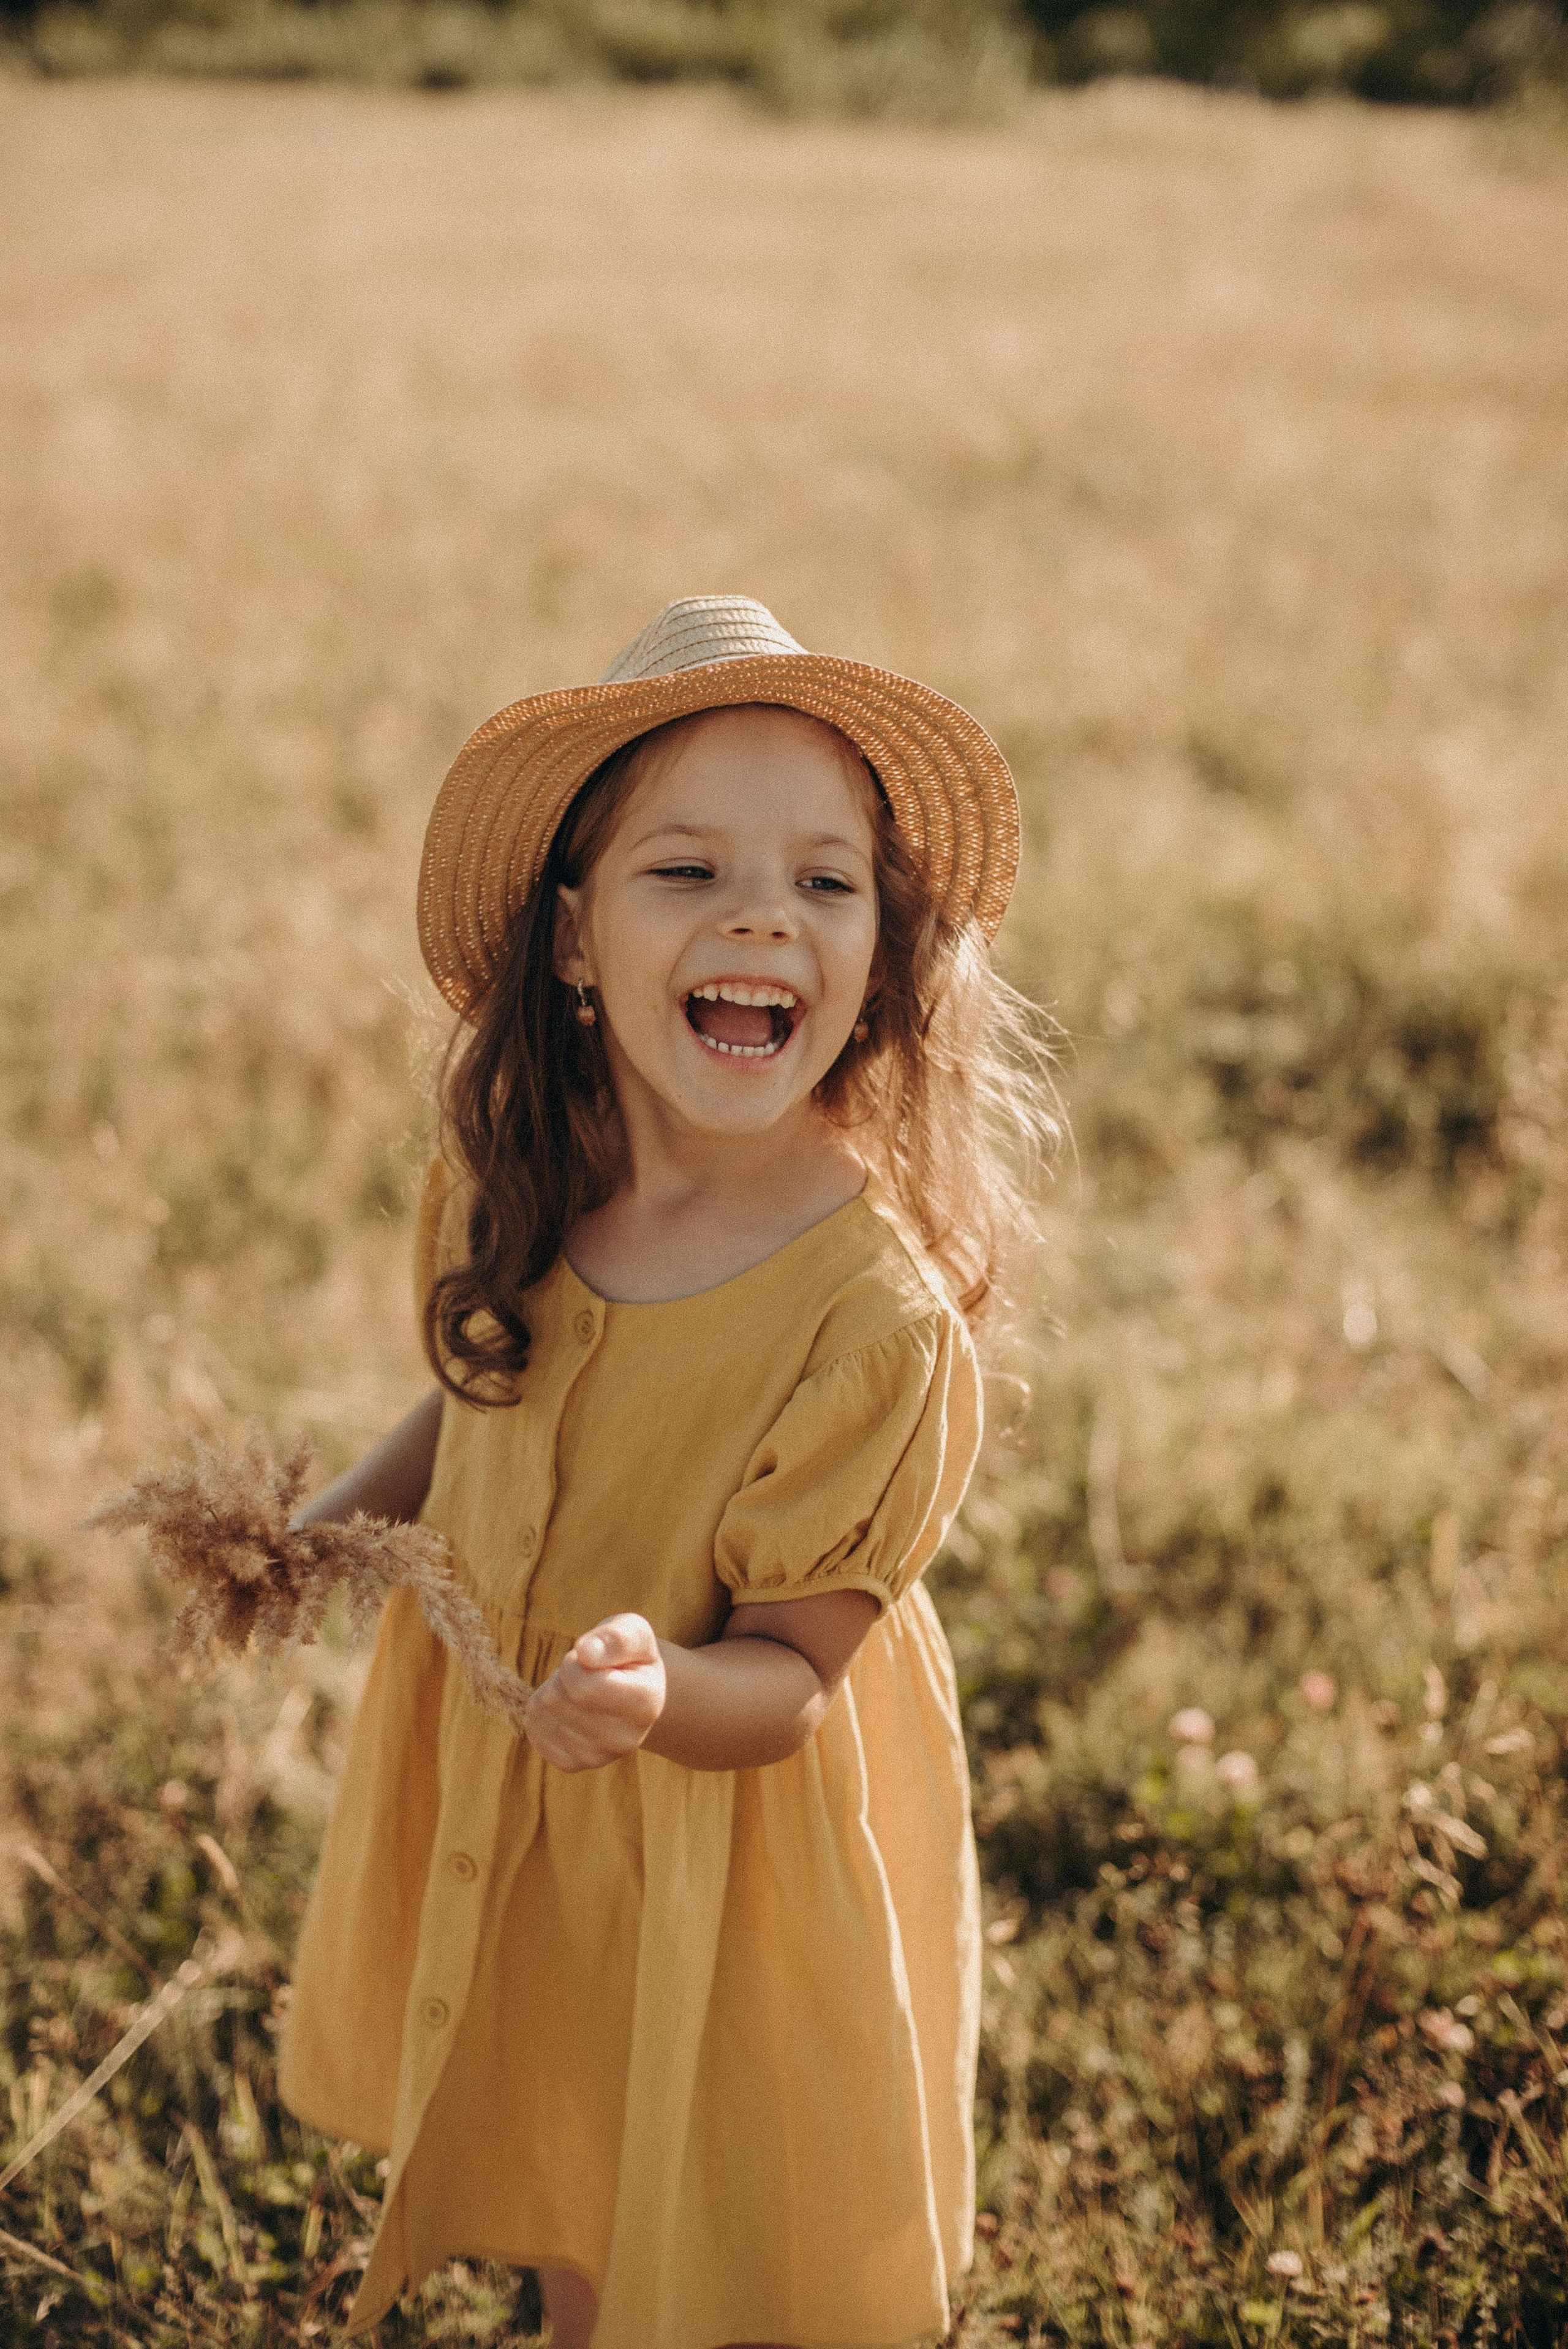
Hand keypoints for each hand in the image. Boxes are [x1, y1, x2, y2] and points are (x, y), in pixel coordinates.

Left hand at [523, 1612, 666, 1771]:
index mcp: (645, 1705)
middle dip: (561, 1676)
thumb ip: (615, 1638)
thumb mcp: (632, 1631)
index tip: (588, 1658)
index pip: (582, 1686)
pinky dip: (542, 1712)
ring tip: (577, 1690)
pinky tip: (566, 1708)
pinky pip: (533, 1731)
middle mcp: (625, 1740)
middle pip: (556, 1699)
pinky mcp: (573, 1764)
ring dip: (550, 1691)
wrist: (632, 1691)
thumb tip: (586, 1652)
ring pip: (540, 1714)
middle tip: (585, 1674)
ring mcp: (598, 1757)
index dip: (572, 1662)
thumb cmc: (629, 1655)